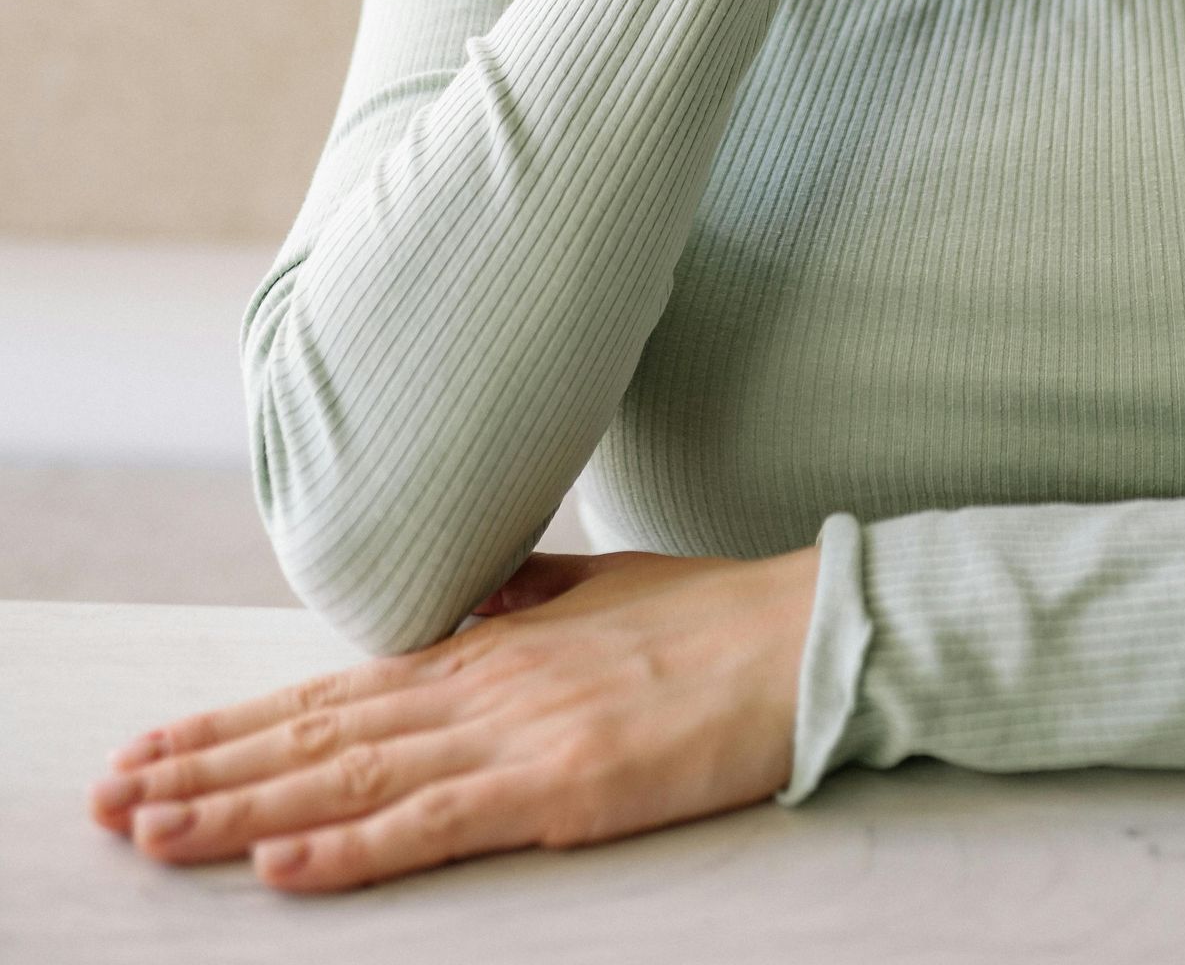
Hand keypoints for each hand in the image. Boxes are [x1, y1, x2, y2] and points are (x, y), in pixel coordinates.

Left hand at [88, 544, 819, 895]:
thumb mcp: (602, 592)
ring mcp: (514, 731)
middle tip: (111, 798)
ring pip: (349, 776)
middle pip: (315, 732)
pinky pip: (433, 823)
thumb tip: (477, 601)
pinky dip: (349, 846)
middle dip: (205, 768)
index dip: (235, 723)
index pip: (331, 690)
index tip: (154, 747)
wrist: (803, 633)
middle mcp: (480, 681)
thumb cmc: (714, 619)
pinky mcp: (558, 784)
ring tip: (153, 830)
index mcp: (488, 643)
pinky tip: (282, 862)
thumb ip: (530, 601)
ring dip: (241, 807)